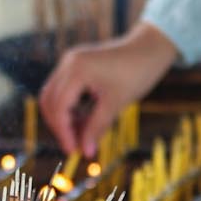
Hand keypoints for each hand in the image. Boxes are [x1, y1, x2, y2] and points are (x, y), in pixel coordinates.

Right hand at [39, 23, 177, 155]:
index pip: (59, 108)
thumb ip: (97, 128)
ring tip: (82, 135)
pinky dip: (70, 107)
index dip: (64, 133)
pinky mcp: (75, 64)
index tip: (74, 152)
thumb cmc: (137, 73)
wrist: (149, 48)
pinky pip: (63, 89)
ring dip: (63, 117)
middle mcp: (68, 62)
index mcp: (77, 70)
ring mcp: (70, 61)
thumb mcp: (116, 103)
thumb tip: (86, 152)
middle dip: (60, 126)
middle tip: (75, 146)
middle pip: (50, 101)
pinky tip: (84, 121)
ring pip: (54, 96)